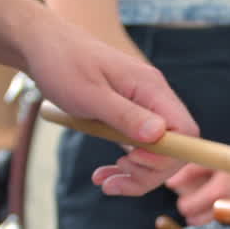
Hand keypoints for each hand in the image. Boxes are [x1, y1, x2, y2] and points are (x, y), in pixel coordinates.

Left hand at [18, 16, 198, 195]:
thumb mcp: (90, 94)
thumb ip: (126, 115)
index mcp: (151, 88)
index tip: (135, 161)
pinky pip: (139, 149)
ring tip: (105, 182)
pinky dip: (125, 166)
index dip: (169, 156)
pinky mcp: (130, 116)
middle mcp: (154, 98)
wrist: (43, 46)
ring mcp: (143, 108)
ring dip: (135, 175)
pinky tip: (104, 174)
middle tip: (115, 181)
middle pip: (174, 149)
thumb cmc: (62, 64)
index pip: (186, 131)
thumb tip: (159, 136)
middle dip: (148, 173)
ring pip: (157, 154)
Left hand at [165, 164, 229, 225]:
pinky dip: (219, 220)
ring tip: (210, 205)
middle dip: (192, 213)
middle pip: (195, 221)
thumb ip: (188, 172)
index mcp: (218, 190)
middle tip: (197, 202)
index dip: (184, 203)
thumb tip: (170, 184)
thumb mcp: (211, 162)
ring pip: (208, 226)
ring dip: (204, 218)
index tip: (187, 199)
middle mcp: (228, 206)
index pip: (187, 208)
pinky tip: (222, 209)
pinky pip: (224, 226)